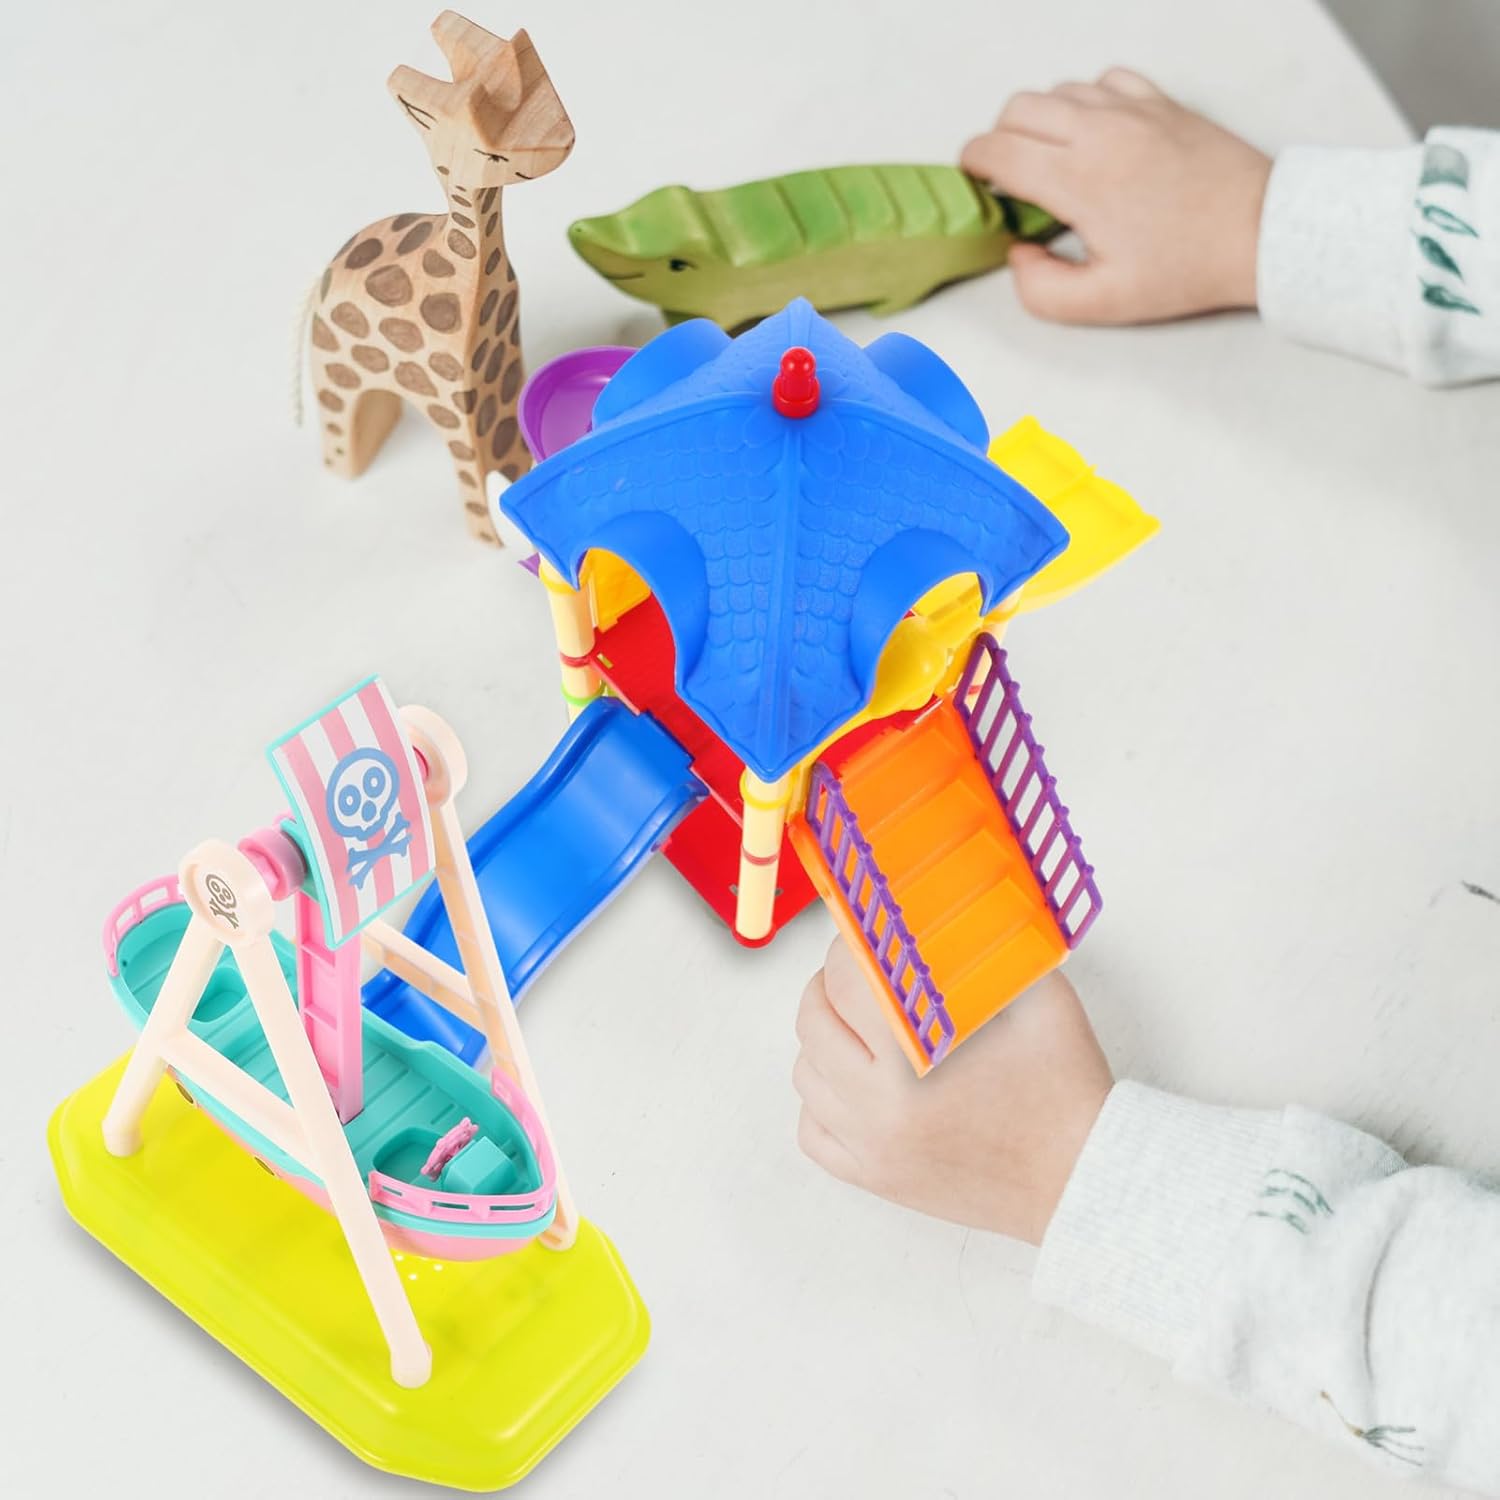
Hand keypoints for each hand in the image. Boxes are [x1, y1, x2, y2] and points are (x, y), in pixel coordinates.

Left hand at [793, 935, 1112, 1243]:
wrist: (1083, 1175)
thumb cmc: (1063, 1086)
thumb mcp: (1036, 996)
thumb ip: (983, 947)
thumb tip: (944, 907)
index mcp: (916, 1058)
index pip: (844, 979)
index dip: (852, 946)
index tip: (866, 937)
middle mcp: (880, 1107)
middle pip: (813, 1023)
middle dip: (830, 986)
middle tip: (859, 974)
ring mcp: (873, 1147)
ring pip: (806, 1075)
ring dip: (826, 1041)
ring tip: (862, 1027)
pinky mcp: (875, 1178)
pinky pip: (812, 1131)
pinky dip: (824, 1100)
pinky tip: (856, 1081)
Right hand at [961, 68, 1271, 324]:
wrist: (1257, 233)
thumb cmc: (1186, 268)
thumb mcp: (1102, 303)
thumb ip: (1040, 289)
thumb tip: (1019, 253)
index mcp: (1077, 179)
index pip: (997, 149)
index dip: (972, 166)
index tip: (975, 184)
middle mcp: (1099, 132)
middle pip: (1017, 109)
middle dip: (1000, 141)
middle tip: (1009, 178)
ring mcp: (1132, 110)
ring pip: (1057, 91)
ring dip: (1040, 122)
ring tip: (1051, 160)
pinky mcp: (1160, 103)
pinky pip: (1104, 82)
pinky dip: (1084, 103)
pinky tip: (1093, 136)